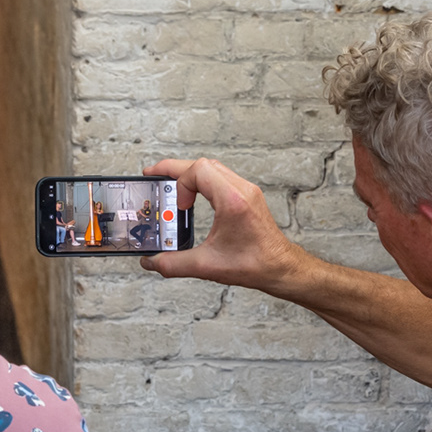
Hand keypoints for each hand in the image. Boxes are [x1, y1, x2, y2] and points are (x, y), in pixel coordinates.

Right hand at [139, 158, 303, 291]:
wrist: (280, 268)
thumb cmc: (255, 264)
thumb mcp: (207, 266)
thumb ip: (173, 264)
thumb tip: (151, 261)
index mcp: (233, 201)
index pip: (199, 170)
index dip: (181, 184)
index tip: (179, 207)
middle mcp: (242, 190)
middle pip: (203, 163)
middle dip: (175, 169)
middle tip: (154, 175)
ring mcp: (246, 190)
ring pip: (212, 167)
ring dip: (190, 174)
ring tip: (171, 184)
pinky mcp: (248, 195)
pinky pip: (221, 176)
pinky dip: (203, 180)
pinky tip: (193, 194)